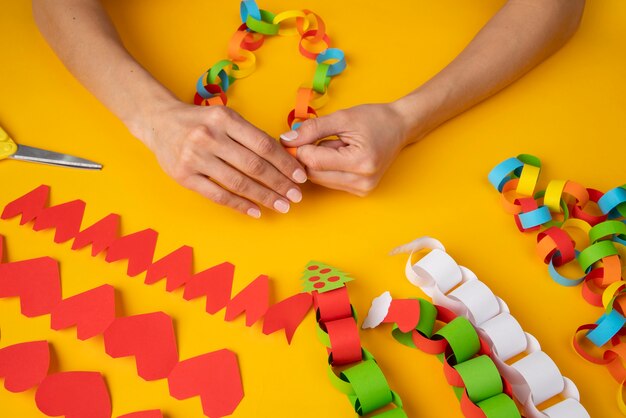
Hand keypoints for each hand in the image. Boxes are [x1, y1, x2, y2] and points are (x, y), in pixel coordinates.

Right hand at [140, 101, 307, 217]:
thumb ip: (250, 136)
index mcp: (225, 118)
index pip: (263, 144)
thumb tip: (285, 158)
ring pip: (238, 182)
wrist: (158, 122)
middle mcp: (210, 136)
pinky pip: (218, 195)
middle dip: (280, 183)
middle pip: (254, 165)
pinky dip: (240, 205)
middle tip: (296, 196)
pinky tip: (255, 211)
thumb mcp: (225, 118)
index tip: (300, 176)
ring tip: (282, 206)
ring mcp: (195, 157)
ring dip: (264, 197)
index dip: (285, 163)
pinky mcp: (184, 176)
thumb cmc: (200, 121)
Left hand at [279, 103, 408, 195]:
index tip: (292, 137)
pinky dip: (326, 168)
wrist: (400, 127)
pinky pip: (329, 182)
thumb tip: (287, 140)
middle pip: (314, 174)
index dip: (299, 149)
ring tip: (332, 145)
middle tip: (311, 138)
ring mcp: (362, 189)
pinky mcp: (360, 192)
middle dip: (307, 156)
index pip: (314, 161)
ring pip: (319, 180)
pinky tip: (338, 155)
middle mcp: (362, 181)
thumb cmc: (375, 119)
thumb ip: (313, 129)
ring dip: (317, 163)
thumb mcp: (342, 117)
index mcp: (360, 162)